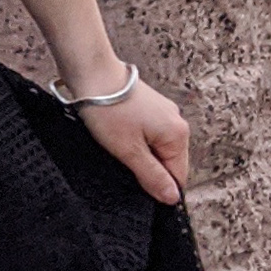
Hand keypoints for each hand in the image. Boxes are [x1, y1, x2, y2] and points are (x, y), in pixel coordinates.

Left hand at [71, 74, 190, 208]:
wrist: (92, 73)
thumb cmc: (109, 110)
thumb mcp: (129, 151)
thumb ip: (153, 176)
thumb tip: (173, 198)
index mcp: (178, 134)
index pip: (178, 176)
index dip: (159, 187)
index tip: (138, 186)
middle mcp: (176, 121)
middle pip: (169, 162)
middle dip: (148, 168)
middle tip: (124, 162)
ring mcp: (163, 112)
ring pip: (157, 148)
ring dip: (140, 154)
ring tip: (119, 145)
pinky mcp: (149, 107)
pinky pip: (148, 134)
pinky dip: (135, 140)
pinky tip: (119, 135)